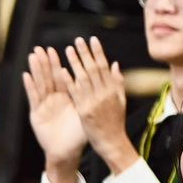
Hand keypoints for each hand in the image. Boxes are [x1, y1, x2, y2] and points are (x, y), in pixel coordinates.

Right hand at [22, 46, 86, 182]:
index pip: (62, 77)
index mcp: (67, 98)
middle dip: (45, 63)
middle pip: (49, 78)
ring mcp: (44, 106)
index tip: (56, 50)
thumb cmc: (78, 136)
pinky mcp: (36, 113)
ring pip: (40, 84)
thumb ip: (90, 98)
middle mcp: (54, 100)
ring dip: (36, 70)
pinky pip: (34, 98)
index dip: (58, 64)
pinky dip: (30, 86)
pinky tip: (26, 75)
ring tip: (33, 56)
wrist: (66, 153)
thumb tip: (96, 92)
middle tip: (41, 48)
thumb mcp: (86, 114)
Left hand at [63, 37, 136, 172]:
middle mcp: (104, 95)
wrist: (112, 143)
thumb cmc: (115, 122)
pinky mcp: (84, 111)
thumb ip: (117, 82)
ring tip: (67, 49)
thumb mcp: (120, 101)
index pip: (104, 67)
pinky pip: (74, 94)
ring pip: (83, 79)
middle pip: (93, 70)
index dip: (98, 52)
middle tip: (77, 40)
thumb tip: (115, 63)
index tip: (92, 39)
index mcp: (113, 91)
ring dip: (75, 63)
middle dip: (85, 53)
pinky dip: (68, 81)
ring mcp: (93, 102)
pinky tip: (61, 70)